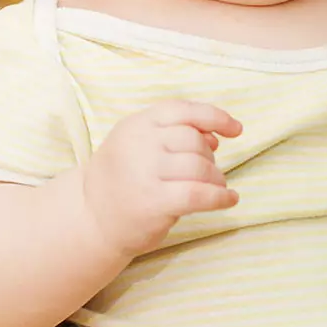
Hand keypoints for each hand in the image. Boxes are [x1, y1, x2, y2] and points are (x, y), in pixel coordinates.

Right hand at [83, 100, 241, 256]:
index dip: (214, 116)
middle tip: (209, 171)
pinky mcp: (153, 202)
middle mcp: (140, 143)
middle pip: (194, 140)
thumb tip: (216, 136)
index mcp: (137, 123)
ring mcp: (145, 172)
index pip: (183, 110)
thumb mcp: (140, 144)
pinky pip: (199, 194)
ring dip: (217, 177)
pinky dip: (220, 197)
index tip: (236, 129)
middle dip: (209, 156)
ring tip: (217, 186)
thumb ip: (174, 134)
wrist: (90, 217)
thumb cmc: (124, 178)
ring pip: (199, 166)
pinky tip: (229, 200)